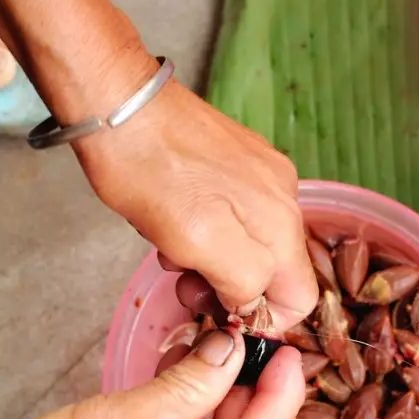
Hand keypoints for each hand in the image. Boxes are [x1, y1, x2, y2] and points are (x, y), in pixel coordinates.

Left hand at [76, 64, 318, 331]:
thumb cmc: (147, 173)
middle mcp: (286, 198)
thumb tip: (252, 302)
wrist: (117, 98)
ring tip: (171, 246)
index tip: (218, 312)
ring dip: (213, 258)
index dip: (261, 320)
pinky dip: (208, 227)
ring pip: (253, 244)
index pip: (301, 300)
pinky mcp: (242, 156)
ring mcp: (265, 173)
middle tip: (184, 281)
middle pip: (276, 272)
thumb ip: (242, 282)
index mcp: (282, 225)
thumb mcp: (195, 245)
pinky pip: (238, 212)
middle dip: (231, 287)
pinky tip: (173, 216)